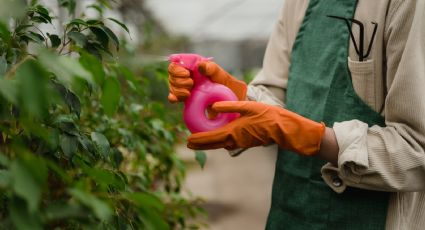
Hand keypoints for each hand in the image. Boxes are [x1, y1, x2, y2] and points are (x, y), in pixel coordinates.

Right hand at [168, 61, 247, 102]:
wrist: (232, 103)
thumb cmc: (230, 87)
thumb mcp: (223, 76)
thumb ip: (213, 69)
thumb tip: (200, 65)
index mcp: (196, 66)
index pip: (177, 62)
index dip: (178, 69)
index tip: (187, 74)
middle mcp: (189, 74)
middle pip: (172, 74)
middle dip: (178, 80)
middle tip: (191, 85)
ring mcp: (186, 86)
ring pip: (172, 84)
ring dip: (177, 90)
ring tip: (189, 94)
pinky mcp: (186, 98)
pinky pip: (173, 96)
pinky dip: (173, 97)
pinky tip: (176, 100)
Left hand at [187, 101, 325, 155]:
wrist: (283, 129)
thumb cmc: (268, 116)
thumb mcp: (248, 107)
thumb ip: (230, 106)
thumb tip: (213, 106)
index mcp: (233, 132)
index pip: (210, 138)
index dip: (198, 140)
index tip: (188, 141)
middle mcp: (234, 140)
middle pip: (212, 144)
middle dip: (200, 144)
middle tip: (189, 144)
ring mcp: (240, 142)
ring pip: (220, 145)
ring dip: (209, 143)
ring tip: (199, 141)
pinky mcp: (245, 142)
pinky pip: (227, 143)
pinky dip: (218, 141)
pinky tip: (217, 137)